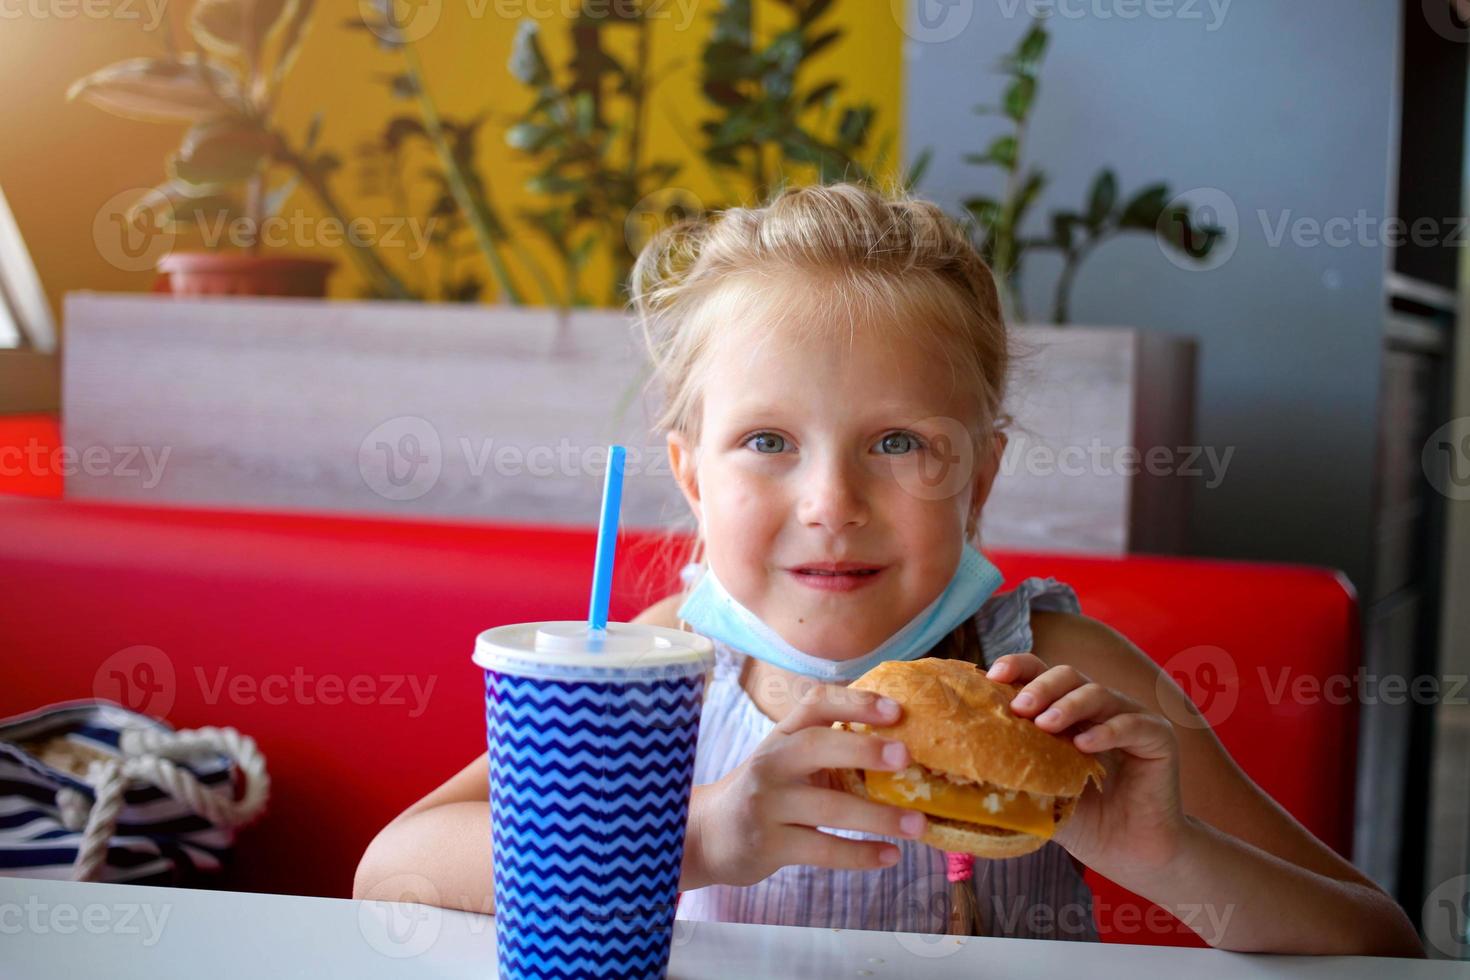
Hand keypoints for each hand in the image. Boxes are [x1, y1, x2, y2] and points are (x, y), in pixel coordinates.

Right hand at [687, 683, 930, 888]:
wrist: (707, 834)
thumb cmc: (764, 793)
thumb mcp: (785, 760)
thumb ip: (827, 748)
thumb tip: (900, 743)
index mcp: (782, 735)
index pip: (816, 704)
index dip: (856, 702)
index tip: (895, 709)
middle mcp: (771, 762)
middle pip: (817, 746)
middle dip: (864, 749)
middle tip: (907, 757)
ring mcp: (767, 804)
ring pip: (828, 807)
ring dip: (878, 817)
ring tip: (919, 824)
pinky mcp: (769, 844)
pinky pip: (822, 848)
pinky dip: (859, 854)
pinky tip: (890, 855)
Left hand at [986, 653, 1188, 878]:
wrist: (1128, 853)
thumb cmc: (1082, 821)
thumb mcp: (1037, 795)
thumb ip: (1008, 777)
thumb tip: (954, 774)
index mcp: (1064, 712)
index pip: (1039, 674)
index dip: (1018, 667)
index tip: (992, 675)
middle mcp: (1096, 707)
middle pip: (1066, 675)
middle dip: (1039, 686)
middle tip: (1019, 707)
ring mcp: (1128, 718)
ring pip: (1097, 693)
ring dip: (1068, 705)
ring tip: (1046, 724)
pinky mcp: (1158, 737)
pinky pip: (1132, 724)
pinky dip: (1106, 731)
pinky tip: (1084, 744)